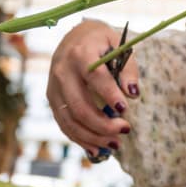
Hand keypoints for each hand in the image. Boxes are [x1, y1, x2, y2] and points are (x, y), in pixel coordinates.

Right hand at [47, 20, 139, 155]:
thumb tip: (133, 94)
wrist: (74, 37)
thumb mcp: (118, 45)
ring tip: (116, 144)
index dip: (110, 95)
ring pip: (70, 120)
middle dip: (103, 124)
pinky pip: (64, 124)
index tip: (125, 109)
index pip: (95, 78)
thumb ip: (127, 69)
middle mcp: (62, 71)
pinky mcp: (52, 99)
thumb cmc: (102, 42)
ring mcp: (53, 87)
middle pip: (80, 106)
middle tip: (126, 129)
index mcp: (80, 54)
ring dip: (93, 137)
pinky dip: (80, 139)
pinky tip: (97, 149)